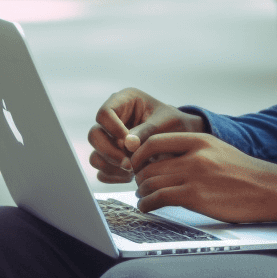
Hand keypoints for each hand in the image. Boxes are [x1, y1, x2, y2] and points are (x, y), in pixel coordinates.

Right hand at [87, 87, 203, 183]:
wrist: (182, 138)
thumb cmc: (175, 124)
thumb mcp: (165, 123)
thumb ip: (146, 131)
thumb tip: (127, 144)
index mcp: (124, 101)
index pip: (104, 113)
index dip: (113, 129)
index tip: (128, 143)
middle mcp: (113, 119)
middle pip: (94, 135)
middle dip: (110, 152)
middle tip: (129, 164)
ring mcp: (110, 139)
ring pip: (95, 155)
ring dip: (111, 167)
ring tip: (133, 171)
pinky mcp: (112, 157)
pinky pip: (102, 171)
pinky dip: (114, 177)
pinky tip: (131, 176)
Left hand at [130, 133, 276, 223]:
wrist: (267, 189)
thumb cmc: (243, 173)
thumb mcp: (217, 150)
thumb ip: (193, 150)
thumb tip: (167, 159)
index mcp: (199, 139)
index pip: (156, 140)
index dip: (139, 153)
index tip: (136, 163)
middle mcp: (194, 154)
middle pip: (151, 163)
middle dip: (140, 175)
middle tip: (139, 183)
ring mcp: (194, 175)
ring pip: (152, 181)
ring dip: (142, 191)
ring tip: (142, 196)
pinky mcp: (195, 196)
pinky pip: (159, 198)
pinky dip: (147, 204)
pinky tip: (146, 207)